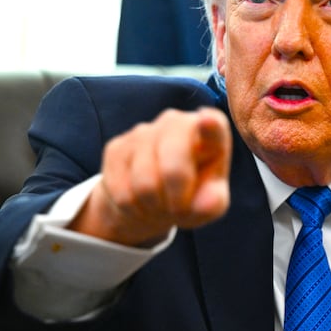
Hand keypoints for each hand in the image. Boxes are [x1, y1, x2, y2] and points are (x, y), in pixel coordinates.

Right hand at [69, 107, 231, 245]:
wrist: (154, 200)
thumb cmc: (192, 196)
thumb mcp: (209, 205)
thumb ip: (213, 203)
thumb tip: (207, 204)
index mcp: (212, 132)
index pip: (213, 124)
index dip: (210, 125)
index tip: (207, 121)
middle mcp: (177, 122)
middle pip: (173, 166)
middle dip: (176, 198)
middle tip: (178, 208)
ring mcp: (144, 131)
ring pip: (144, 183)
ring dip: (153, 205)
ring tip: (160, 203)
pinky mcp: (117, 147)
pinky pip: (121, 190)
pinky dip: (132, 206)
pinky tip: (141, 200)